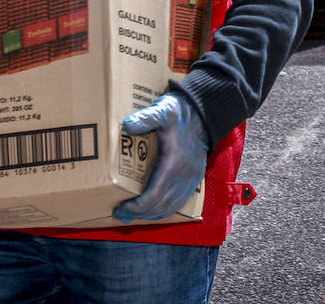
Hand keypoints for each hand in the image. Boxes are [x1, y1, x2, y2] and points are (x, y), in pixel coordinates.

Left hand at [112, 94, 208, 222]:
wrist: (203, 113)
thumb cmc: (181, 113)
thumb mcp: (162, 111)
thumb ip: (145, 118)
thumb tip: (127, 126)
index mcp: (174, 163)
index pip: (154, 195)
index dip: (137, 206)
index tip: (121, 208)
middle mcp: (184, 176)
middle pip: (160, 206)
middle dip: (139, 214)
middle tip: (121, 214)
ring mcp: (190, 179)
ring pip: (170, 207)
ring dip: (151, 215)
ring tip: (133, 215)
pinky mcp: (193, 179)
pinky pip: (179, 202)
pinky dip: (164, 210)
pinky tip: (154, 209)